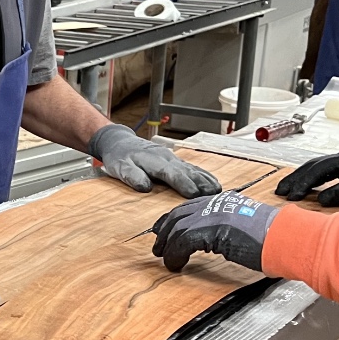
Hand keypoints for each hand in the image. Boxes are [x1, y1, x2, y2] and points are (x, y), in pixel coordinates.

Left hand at [88, 124, 221, 197]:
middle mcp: (167, 158)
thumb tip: (145, 187)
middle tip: (214, 196)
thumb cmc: (119, 157)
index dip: (183, 184)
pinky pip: (192, 168)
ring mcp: (172, 159)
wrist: (120, 142)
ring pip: (192, 169)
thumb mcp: (120, 167)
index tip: (193, 194)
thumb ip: (132, 176)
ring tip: (219, 191)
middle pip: (187, 172)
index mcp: (154, 161)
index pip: (171, 174)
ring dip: (206, 180)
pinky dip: (204, 175)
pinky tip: (214, 183)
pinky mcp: (175, 161)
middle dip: (201, 183)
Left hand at [151, 190, 279, 271]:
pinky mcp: (212, 229)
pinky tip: (176, 265)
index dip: (174, 219)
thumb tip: (217, 239)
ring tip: (165, 260)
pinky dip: (176, 254)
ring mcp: (214, 214)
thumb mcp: (248, 227)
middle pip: (179, 214)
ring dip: (168, 246)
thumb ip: (230, 227)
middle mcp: (216, 204)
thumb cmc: (276, 238)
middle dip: (165, 230)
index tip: (163, 229)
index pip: (191, 206)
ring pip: (177, 227)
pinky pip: (183, 241)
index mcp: (226, 201)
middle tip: (158, 247)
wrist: (287, 238)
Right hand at [275, 147, 338, 205]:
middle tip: (280, 190)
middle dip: (295, 178)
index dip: (303, 182)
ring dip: (302, 177)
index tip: (293, 195)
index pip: (317, 170)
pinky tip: (310, 185)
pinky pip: (325, 170)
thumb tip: (321, 200)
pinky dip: (313, 178)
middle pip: (312, 165)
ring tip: (288, 188)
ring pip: (317, 167)